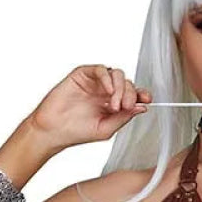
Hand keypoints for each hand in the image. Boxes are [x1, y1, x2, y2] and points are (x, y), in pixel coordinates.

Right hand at [29, 64, 152, 147]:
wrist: (53, 130)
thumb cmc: (77, 132)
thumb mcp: (106, 129)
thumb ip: (124, 118)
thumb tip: (142, 107)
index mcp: (113, 105)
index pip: (132, 95)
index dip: (142, 94)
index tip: (147, 99)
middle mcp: (105, 92)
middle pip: (127, 83)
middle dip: (130, 94)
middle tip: (125, 107)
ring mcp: (95, 83)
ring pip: (116, 74)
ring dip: (120, 87)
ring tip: (115, 104)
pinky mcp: (82, 75)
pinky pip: (100, 69)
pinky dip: (107, 78)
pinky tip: (107, 90)